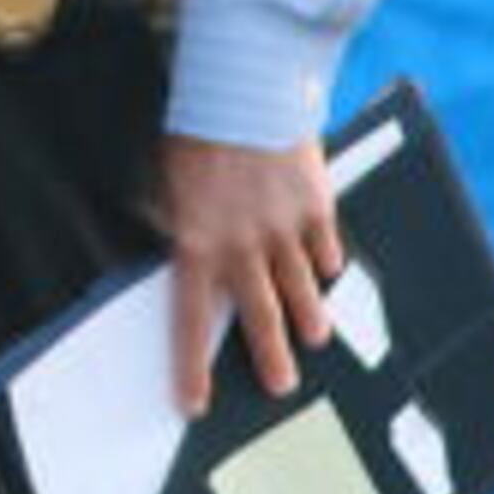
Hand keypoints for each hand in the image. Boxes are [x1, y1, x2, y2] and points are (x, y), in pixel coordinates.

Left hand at [162, 134, 344, 412]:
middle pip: (261, 320)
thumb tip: (185, 260)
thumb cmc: (195, 134)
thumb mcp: (168, 183)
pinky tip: (325, 271)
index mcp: (195, 243)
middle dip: (270, 359)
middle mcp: (241, 247)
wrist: (242, 89)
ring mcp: (283, 231)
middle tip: (279, 386)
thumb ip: (179, 226)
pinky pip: (325, 251)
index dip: (191, 368)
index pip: (191, 322)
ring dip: (307, 319)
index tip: (194, 404)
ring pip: (301, 293)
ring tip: (314, 336)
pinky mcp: (316, 210)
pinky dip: (324, 263)